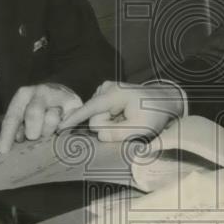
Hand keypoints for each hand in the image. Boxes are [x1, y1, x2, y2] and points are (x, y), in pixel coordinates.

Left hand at [0, 83, 81, 152]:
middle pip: (33, 114)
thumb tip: (13, 144)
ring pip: (52, 118)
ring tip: (50, 131)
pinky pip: (68, 122)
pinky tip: (63, 127)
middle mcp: (40, 91)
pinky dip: (64, 128)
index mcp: (24, 95)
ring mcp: (58, 95)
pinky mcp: (74, 102)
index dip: (7, 134)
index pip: (13, 116)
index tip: (3, 150)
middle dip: (32, 130)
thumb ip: (18, 128)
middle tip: (35, 136)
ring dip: (49, 130)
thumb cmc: (41, 109)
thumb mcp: (25, 115)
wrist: (64, 94)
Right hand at [57, 81, 184, 141]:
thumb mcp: (139, 128)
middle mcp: (106, 89)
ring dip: (111, 123)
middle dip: (108, 127)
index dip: (73, 119)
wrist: (164, 100)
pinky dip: (111, 119)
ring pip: (98, 118)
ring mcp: (105, 90)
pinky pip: (101, 114)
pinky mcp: (106, 95)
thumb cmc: (154, 114)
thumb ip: (117, 134)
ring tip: (128, 118)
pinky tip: (124, 115)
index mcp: (113, 95)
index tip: (59, 127)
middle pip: (95, 119)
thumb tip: (99, 134)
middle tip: (128, 123)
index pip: (89, 109)